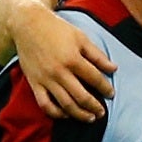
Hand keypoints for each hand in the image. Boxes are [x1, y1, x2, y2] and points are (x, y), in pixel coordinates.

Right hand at [14, 0, 116, 121]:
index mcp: (73, 59)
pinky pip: (45, 104)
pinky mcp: (34, 83)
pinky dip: (56, 113)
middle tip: (102, 112)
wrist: (27, 23)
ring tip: (89, 118)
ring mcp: (45, 79)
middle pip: (81, 96)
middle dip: (95, 107)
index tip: (111, 94)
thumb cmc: (56, 29)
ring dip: (80, 114)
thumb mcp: (80, 37)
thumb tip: (114, 69)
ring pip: (65, 104)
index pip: (95, 79)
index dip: (105, 88)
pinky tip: (66, 115)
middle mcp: (59, 72)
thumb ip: (97, 55)